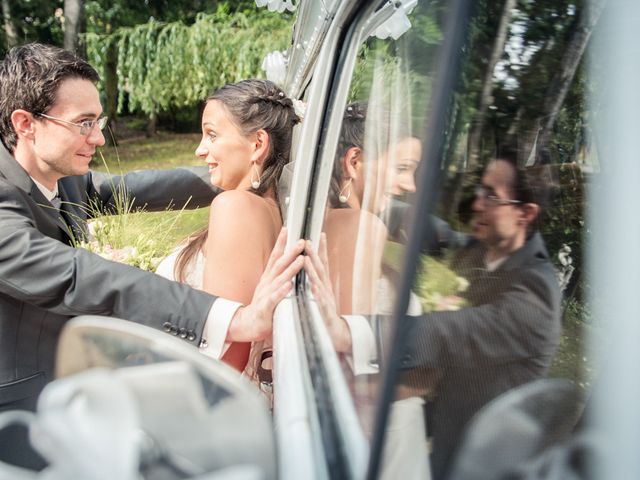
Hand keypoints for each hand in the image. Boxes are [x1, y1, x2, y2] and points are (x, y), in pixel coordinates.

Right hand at [228, 228, 304, 341]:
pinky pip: (275, 298)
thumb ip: (277, 276)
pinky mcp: (266, 307)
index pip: (275, 257)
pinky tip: (289, 285)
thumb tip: (286, 261)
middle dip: (291, 252)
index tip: (287, 229)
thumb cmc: (263, 306)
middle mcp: (267, 283)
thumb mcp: (269, 287)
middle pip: (279, 264)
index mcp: (268, 278)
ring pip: (279, 279)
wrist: (247, 324)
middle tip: (302, 241)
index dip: (281, 243)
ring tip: (301, 259)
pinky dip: (282, 291)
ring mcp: (265, 294)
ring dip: (291, 269)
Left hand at [304, 234, 351, 351]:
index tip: (319, 234)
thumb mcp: (322, 294)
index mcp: (323, 284)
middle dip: (314, 254)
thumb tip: (314, 267)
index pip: (322, 264)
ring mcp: (326, 300)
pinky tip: (313, 288)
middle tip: (307, 241)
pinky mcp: (325, 312)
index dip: (321, 249)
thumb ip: (318, 281)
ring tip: (307, 258)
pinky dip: (317, 294)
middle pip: (320, 269)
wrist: (335, 334)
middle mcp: (326, 289)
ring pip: (319, 282)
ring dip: (313, 270)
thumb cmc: (325, 313)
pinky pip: (321, 302)